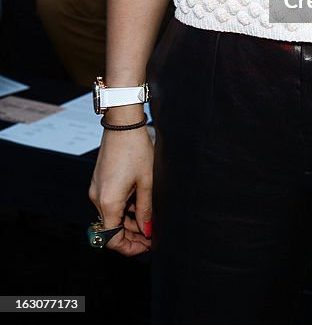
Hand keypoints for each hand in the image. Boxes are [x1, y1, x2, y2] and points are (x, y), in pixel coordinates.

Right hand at [89, 128, 153, 256]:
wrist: (123, 124)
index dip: (130, 247)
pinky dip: (124, 207)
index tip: (147, 245)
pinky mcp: (99, 182)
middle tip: (152, 233)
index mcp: (108, 202)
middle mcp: (97, 198)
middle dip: (132, 234)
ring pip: (112, 216)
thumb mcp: (147, 182)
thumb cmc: (136, 149)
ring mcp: (97, 190)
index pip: (112, 239)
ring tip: (150, 216)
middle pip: (112, 229)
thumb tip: (147, 231)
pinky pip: (111, 203)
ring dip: (129, 221)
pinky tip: (140, 202)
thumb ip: (146, 210)